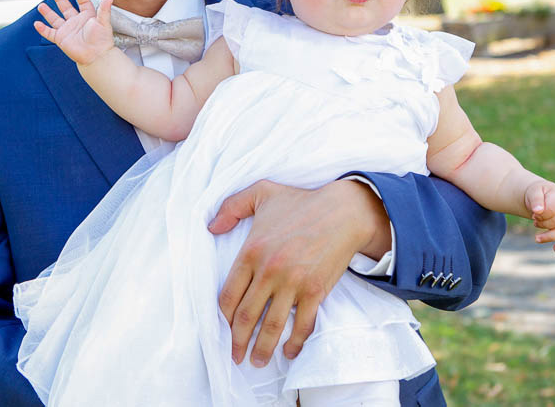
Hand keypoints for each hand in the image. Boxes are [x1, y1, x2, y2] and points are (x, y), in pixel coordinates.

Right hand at [33, 0, 114, 65]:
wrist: (96, 56)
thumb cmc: (102, 40)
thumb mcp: (103, 22)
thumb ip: (104, 10)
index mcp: (87, 16)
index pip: (83, 3)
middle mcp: (76, 22)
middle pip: (66, 8)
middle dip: (60, 0)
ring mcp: (68, 30)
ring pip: (55, 19)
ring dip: (48, 13)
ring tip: (41, 6)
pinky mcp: (61, 39)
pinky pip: (49, 33)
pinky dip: (43, 29)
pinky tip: (37, 23)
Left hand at [207, 179, 385, 367]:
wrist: (343, 211)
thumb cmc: (301, 202)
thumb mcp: (262, 192)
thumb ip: (232, 206)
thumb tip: (211, 227)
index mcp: (251, 251)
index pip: (228, 295)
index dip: (221, 318)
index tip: (222, 330)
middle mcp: (269, 271)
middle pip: (245, 316)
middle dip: (236, 341)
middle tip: (234, 356)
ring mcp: (293, 283)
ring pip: (271, 326)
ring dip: (261, 349)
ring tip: (256, 361)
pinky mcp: (315, 291)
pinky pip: (302, 324)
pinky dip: (295, 343)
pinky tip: (289, 352)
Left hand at [525, 179, 554, 251]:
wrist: (543, 195)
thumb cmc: (539, 193)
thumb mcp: (534, 191)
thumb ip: (536, 199)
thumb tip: (537, 211)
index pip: (552, 209)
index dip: (541, 214)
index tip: (534, 214)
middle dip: (543, 223)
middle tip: (534, 220)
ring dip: (548, 236)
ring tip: (536, 238)